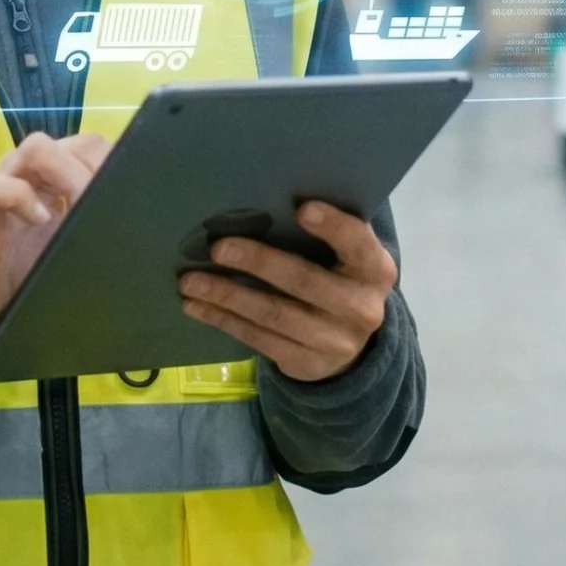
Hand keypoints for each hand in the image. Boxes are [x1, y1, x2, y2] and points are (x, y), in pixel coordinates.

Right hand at [0, 132, 110, 335]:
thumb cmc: (21, 268)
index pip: (96, 151)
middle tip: (106, 206)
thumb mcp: (68, 248)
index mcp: (59, 180)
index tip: (130, 198)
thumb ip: (93, 229)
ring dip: (67, 175)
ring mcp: (4, 186)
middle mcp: (33, 174)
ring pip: (36, 148)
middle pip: (76, 142)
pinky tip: (38, 219)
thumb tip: (140, 234)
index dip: (116, 167)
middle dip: (99, 170)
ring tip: (78, 208)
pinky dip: (19, 197)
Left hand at [178, 201, 395, 382]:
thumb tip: (261, 202)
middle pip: (304, 281)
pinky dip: (223, 320)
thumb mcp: (347, 258)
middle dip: (258, 262)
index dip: (333, 227)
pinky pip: (258, 339)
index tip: (303, 208)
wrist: (353, 347)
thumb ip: (325, 235)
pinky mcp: (305, 363)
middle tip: (218, 247)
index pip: (357, 244)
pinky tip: (197, 306)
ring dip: (227, 295)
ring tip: (190, 281)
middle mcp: (360, 308)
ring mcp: (333, 342)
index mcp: (375, 270)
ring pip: (273, 314)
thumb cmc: (340, 280)